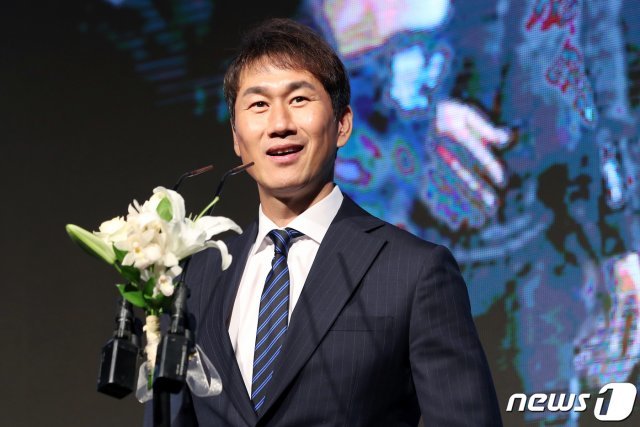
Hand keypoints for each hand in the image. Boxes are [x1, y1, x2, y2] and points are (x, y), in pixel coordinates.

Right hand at [421, 99, 510, 229]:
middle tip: (492, 203)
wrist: (418, 113)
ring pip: (449, 182)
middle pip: (460, 171)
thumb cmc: (450, 113)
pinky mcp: (427, 167)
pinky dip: (446, 202)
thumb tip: (505, 139)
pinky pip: (437, 187)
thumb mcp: (467, 113)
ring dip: (464, 199)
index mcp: (451, 131)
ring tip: (478, 214)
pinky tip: (457, 215)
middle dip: (477, 188)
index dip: (487, 165)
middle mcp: (439, 147)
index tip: (501, 179)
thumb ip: (485, 128)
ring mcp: (431, 159)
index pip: (472, 151)